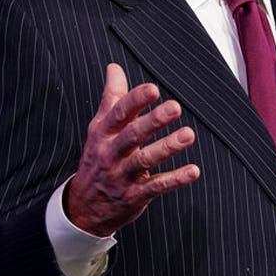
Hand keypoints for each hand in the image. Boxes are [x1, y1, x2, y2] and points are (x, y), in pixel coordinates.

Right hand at [65, 64, 200, 235]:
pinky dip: (175, 179)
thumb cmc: (97, 159)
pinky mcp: (134, 196)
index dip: (135, 100)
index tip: (152, 89)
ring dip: (167, 147)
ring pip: (145, 160)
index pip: (119, 114)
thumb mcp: (99, 128)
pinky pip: (156, 187)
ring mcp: (122, 176)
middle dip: (153, 121)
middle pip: (132, 135)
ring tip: (189, 135)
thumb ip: (112, 98)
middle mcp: (111, 153)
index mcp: (103, 134)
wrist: (82, 208)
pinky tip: (194, 170)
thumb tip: (114, 67)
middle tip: (175, 107)